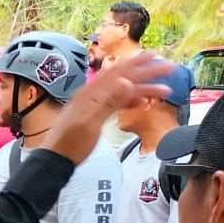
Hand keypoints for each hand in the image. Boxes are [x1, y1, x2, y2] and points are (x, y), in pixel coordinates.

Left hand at [42, 52, 170, 166]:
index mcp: (92, 94)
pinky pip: (115, 101)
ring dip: (142, 87)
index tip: (162, 62)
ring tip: (162, 87)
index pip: (122, 74)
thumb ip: (109, 102)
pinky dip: (129, 99)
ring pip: (121, 90)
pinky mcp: (93, 114)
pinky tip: (140, 102)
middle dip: (146, 72)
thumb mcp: (90, 123)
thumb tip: (128, 82)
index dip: (143, 67)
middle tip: (168, 67)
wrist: (55, 160)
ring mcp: (92, 103)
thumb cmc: (70, 144)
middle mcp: (92, 94)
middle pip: (123, 78)